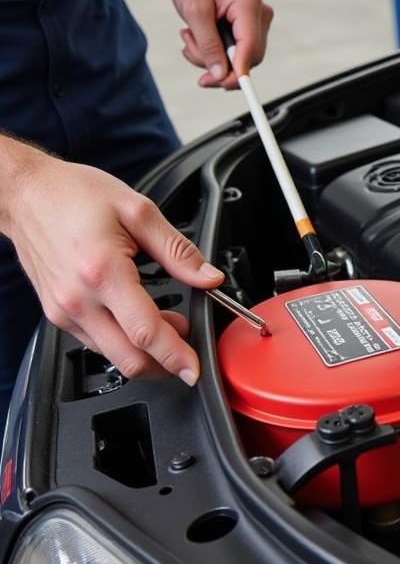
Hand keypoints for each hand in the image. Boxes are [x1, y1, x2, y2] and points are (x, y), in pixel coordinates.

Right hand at [4, 147, 222, 384]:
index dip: (176, 356)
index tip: (195, 369)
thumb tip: (209, 278)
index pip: (145, 332)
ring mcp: (65, 311)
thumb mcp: (137, 211)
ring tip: (169, 324)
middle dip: (166, 364)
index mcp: (103, 271)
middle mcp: (79, 299)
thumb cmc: (74, 196)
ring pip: (113, 356)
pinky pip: (97, 343)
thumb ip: (178, 250)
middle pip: (129, 358)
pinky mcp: (58, 314)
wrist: (26, 194)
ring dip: (147, 353)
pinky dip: (124, 342)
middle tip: (189, 349)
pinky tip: (140, 321)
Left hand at [170, 0, 273, 88]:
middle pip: (248, 58)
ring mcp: (257, 23)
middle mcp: (260, 15)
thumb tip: (220, 76)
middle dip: (218, 64)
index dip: (238, 70)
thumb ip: (208, 45)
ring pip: (240, 60)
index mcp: (249, 5)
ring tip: (189, 38)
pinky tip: (199, 38)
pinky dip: (215, 53)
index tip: (222, 85)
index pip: (250, 47)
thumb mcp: (194, 12)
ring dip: (211, 58)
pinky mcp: (249, 29)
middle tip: (189, 53)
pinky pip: (236, 54)